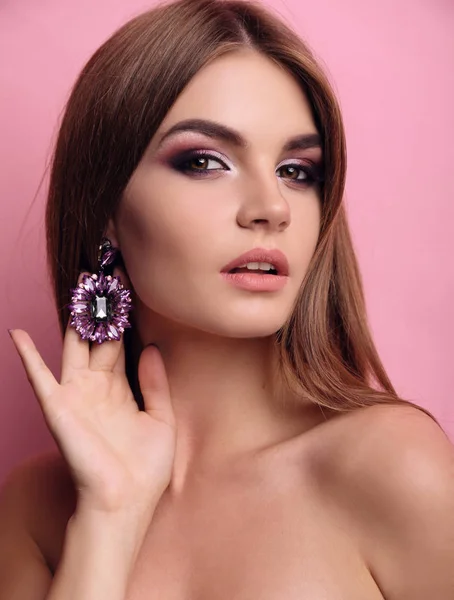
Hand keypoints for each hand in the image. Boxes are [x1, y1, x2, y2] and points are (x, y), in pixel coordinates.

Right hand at [9, 269, 175, 517]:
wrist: (125, 504)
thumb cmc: (143, 470)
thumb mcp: (160, 420)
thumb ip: (156, 383)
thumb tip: (151, 347)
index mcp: (121, 389)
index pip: (122, 342)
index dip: (126, 315)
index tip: (131, 285)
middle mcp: (97, 386)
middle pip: (99, 335)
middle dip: (103, 305)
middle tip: (107, 269)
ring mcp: (76, 394)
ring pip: (74, 345)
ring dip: (76, 316)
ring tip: (79, 282)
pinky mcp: (60, 407)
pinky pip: (40, 377)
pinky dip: (28, 356)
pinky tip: (17, 333)